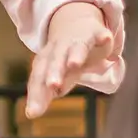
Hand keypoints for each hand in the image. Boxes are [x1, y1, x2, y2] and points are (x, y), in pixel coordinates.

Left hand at [26, 3, 114, 118]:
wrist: (76, 24)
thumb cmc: (63, 57)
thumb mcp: (55, 76)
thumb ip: (44, 94)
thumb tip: (30, 113)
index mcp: (46, 62)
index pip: (39, 78)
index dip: (36, 95)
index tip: (33, 112)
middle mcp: (59, 50)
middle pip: (55, 61)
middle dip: (54, 72)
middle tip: (53, 85)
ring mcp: (77, 41)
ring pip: (75, 48)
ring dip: (75, 55)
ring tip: (74, 64)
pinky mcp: (96, 34)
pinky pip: (99, 35)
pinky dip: (102, 37)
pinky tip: (106, 39)